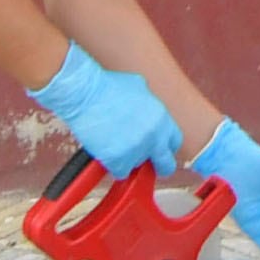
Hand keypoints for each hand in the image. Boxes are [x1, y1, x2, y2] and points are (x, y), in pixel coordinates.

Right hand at [30, 41, 181, 180]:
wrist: (84, 93)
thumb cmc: (106, 87)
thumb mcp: (140, 88)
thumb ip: (150, 106)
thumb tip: (149, 113)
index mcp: (162, 118)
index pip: (174, 142)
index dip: (164, 147)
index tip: (157, 150)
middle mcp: (154, 136)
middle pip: (165, 164)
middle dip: (156, 165)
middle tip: (145, 164)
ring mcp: (137, 150)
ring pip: (138, 167)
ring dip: (129, 160)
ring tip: (114, 143)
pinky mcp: (118, 160)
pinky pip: (120, 172)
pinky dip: (113, 166)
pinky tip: (106, 152)